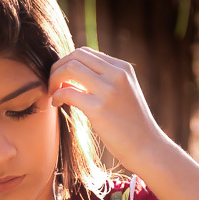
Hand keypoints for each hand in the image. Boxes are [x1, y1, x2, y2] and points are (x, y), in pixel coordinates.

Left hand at [48, 47, 171, 171]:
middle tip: (52, 83)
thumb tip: (72, 76)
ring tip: (52, 93)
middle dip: (58, 66)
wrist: (146, 147)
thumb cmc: (130, 124)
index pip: (86, 52)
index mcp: (123, 68)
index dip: (68, 62)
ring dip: (54, 79)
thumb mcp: (123, 93)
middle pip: (76, 55)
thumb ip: (104, 81)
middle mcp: (117, 74)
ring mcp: (109, 91)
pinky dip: (56, 96)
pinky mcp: (99, 109)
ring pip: (70, 68)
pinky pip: (68, 92)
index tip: (61, 77)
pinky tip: (56, 104)